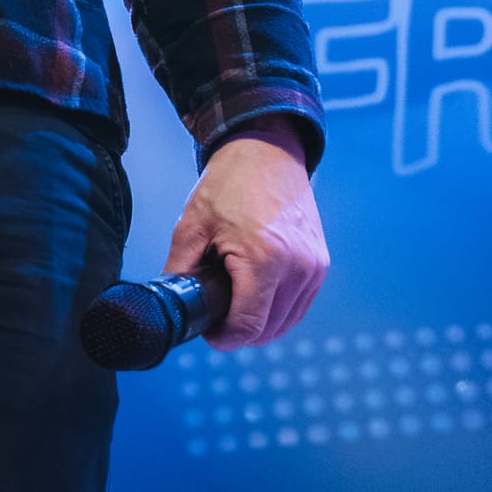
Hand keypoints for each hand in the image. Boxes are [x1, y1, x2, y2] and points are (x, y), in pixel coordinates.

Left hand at [162, 118, 327, 347]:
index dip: (223, 338)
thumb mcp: (191, 227)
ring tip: (235, 298)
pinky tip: (256, 294)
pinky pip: (299, 306)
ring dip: (260, 323)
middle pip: (267, 331)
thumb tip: (171, 306)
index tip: (208, 328)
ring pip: (285, 323)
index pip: (248, 327)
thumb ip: (179, 271)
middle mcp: (297, 267)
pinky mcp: (320, 265)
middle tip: (216, 311)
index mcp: (264, 259)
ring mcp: (313, 267)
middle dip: (238, 331)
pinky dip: (277, 310)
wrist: (266, 153)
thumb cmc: (229, 184)